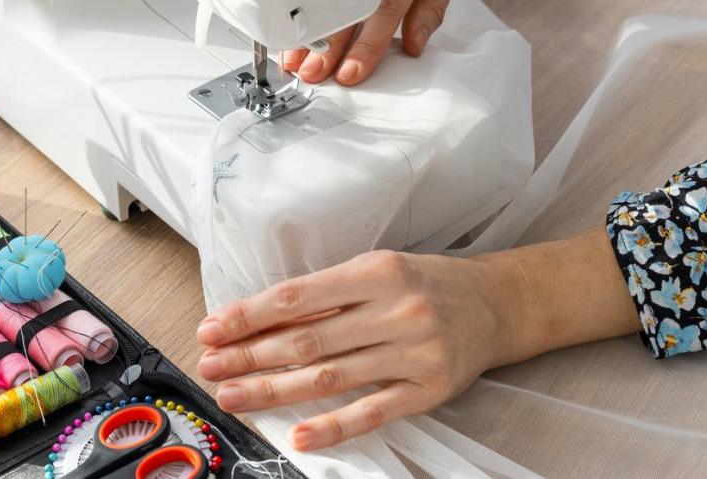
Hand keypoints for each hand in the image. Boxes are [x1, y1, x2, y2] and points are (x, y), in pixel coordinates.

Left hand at [196, 250, 509, 451]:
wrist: (496, 304)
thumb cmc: (424, 284)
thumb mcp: (378, 271)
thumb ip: (327, 295)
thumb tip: (259, 319)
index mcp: (377, 272)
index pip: (298, 297)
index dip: (250, 315)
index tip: (212, 329)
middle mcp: (396, 311)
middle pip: (308, 340)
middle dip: (251, 355)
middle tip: (210, 367)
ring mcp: (414, 353)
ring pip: (330, 377)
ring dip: (274, 390)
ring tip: (234, 396)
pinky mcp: (429, 390)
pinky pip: (373, 412)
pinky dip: (333, 427)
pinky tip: (298, 434)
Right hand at [283, 0, 478, 85]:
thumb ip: (432, 5)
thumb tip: (415, 46)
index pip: (386, 7)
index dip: (367, 44)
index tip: (352, 73)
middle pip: (349, 3)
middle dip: (328, 45)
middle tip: (314, 75)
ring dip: (309, 28)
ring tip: (295, 57)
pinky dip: (305, 1)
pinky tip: (294, 22)